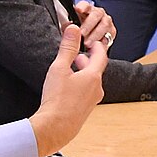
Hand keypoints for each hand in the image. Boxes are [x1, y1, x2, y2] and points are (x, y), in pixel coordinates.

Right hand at [29, 23, 107, 156]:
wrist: (55, 127)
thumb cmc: (57, 99)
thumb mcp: (59, 68)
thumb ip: (67, 47)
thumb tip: (73, 29)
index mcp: (93, 77)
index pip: (101, 55)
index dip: (97, 45)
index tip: (91, 39)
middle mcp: (97, 89)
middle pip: (96, 69)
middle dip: (87, 59)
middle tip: (79, 53)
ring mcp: (92, 101)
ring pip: (91, 81)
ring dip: (83, 72)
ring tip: (71, 69)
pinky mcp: (86, 110)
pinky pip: (86, 92)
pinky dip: (80, 84)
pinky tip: (68, 87)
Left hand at [72, 1, 117, 52]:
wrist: (90, 43)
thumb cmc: (79, 33)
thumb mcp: (71, 29)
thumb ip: (68, 27)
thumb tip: (68, 27)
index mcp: (86, 9)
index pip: (85, 4)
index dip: (83, 6)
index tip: (78, 9)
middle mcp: (98, 13)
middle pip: (96, 14)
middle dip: (88, 24)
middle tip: (82, 33)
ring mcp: (106, 21)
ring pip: (104, 25)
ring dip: (95, 34)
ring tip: (88, 44)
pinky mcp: (112, 32)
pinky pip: (109, 35)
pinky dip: (103, 41)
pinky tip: (96, 46)